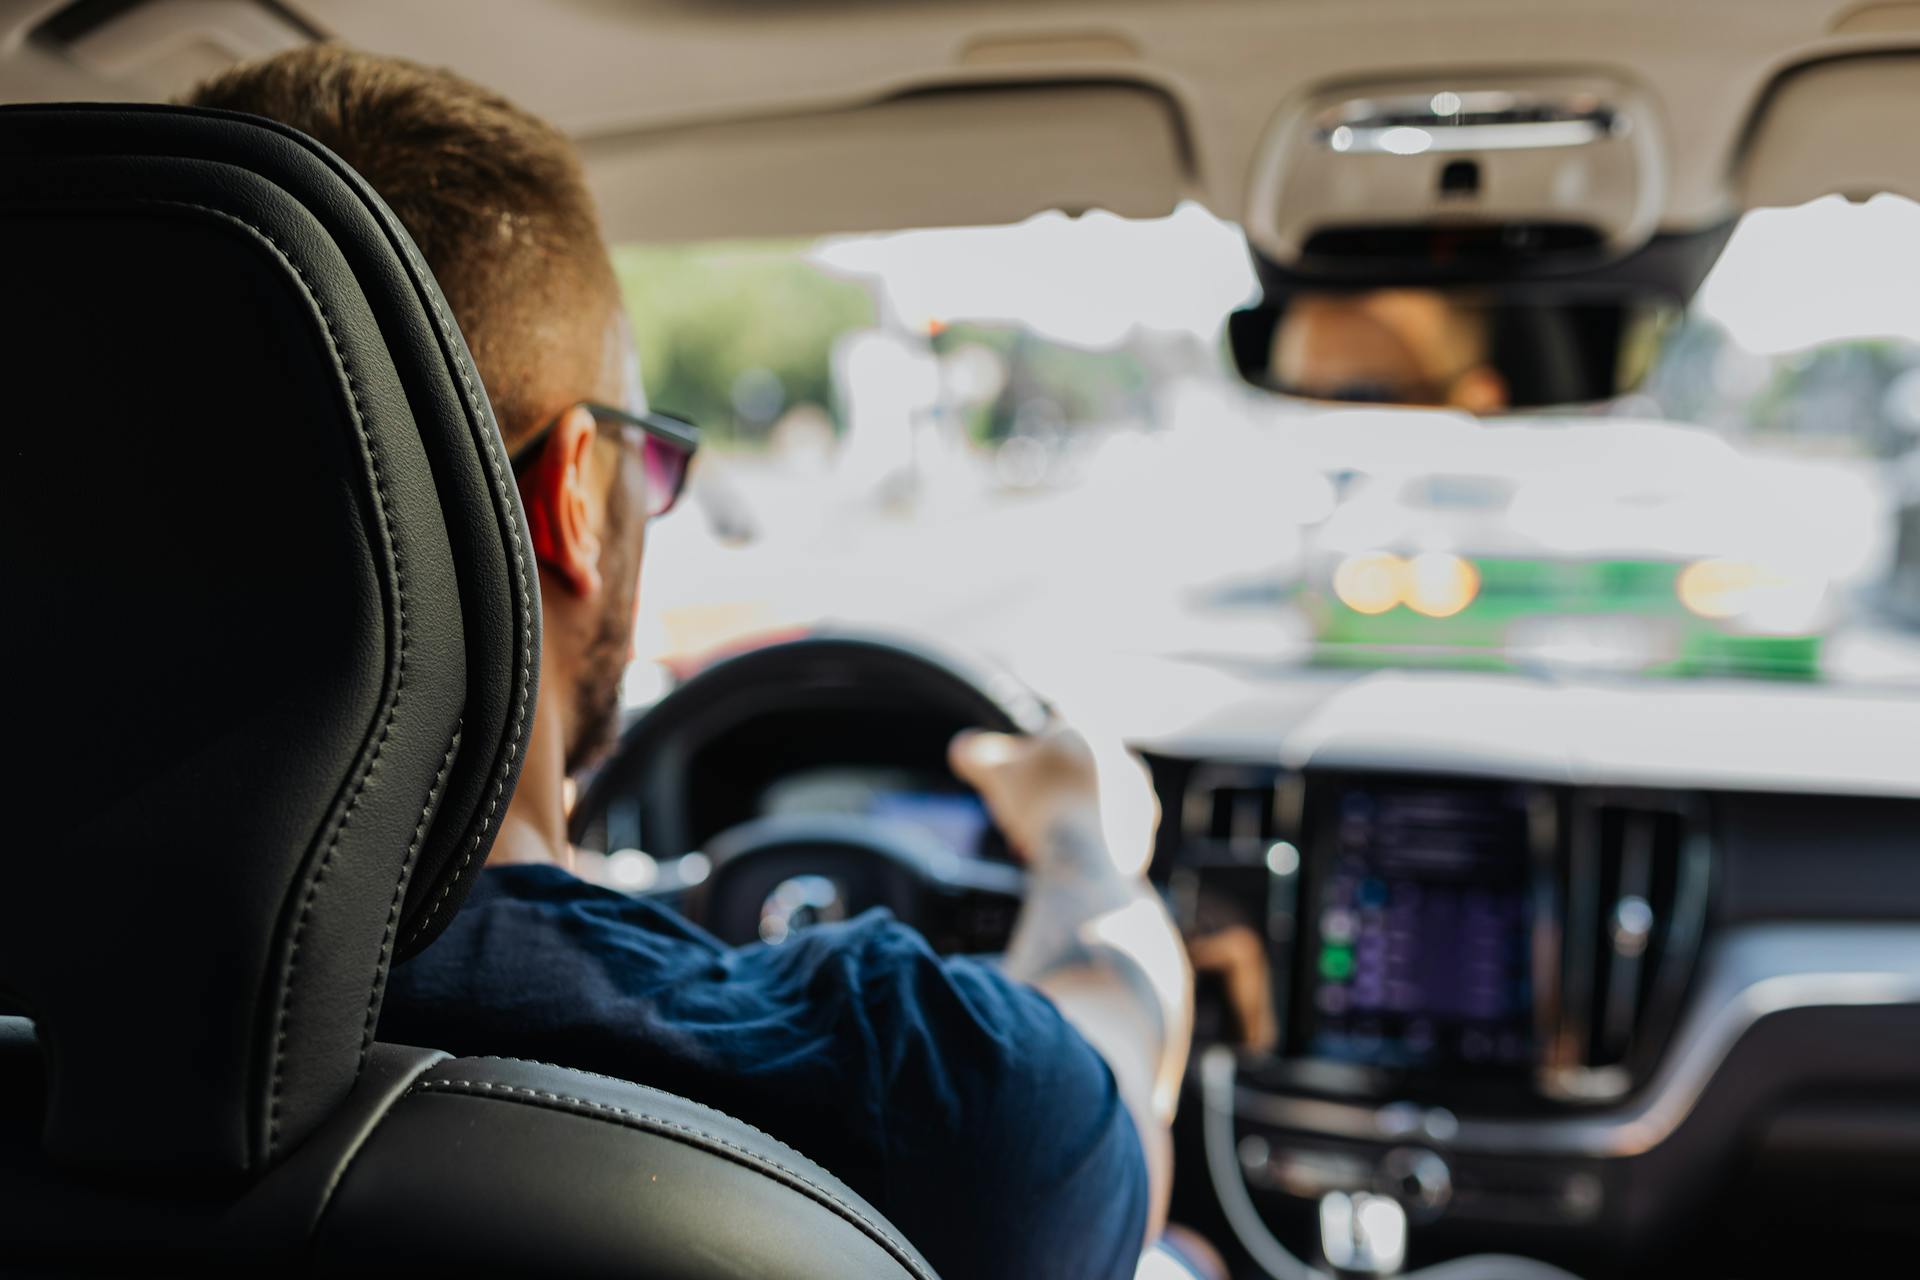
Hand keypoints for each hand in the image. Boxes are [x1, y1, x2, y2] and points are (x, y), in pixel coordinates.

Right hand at [949, 722, 1158, 878]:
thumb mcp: (994, 771)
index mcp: (1089, 730)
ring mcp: (1138, 794)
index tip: (1017, 776)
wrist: (1086, 855)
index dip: (1029, 751)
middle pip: (1074, 769)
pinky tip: (1063, 856)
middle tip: (1023, 814)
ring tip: (1039, 841)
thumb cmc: (1040, 803)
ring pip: (1092, 801)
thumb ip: (975, 753)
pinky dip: (1085, 840)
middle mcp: (1122, 756)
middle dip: (1048, 789)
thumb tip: (962, 749)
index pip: (1055, 727)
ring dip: (1066, 815)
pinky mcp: (1143, 831)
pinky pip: (1107, 831)